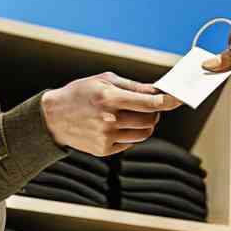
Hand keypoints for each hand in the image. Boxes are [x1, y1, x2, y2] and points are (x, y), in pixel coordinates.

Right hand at [40, 72, 181, 155]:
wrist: (53, 117)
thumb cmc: (80, 93)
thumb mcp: (104, 80)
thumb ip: (133, 86)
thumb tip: (157, 89)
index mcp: (110, 99)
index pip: (149, 103)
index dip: (167, 101)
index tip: (177, 99)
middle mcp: (109, 120)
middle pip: (150, 120)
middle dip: (155, 112)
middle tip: (150, 106)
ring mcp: (106, 137)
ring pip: (144, 134)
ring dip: (146, 124)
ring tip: (135, 115)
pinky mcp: (104, 150)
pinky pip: (130, 142)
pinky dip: (131, 134)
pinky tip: (118, 125)